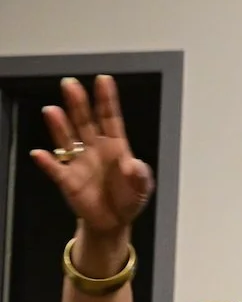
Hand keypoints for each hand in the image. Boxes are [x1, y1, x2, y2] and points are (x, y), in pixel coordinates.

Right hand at [29, 76, 153, 235]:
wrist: (114, 221)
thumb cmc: (129, 198)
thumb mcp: (142, 189)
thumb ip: (140, 176)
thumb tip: (134, 165)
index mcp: (115, 147)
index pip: (110, 118)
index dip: (107, 100)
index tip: (103, 80)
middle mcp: (94, 149)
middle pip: (85, 122)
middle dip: (78, 104)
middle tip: (70, 84)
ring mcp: (79, 163)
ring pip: (66, 139)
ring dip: (58, 126)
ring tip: (52, 111)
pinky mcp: (67, 180)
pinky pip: (55, 169)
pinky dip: (47, 162)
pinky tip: (39, 154)